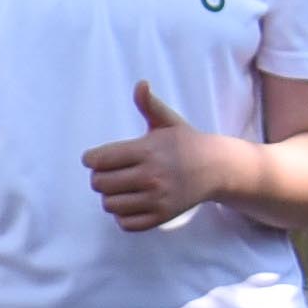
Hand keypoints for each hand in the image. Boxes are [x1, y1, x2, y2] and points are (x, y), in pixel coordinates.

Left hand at [83, 79, 245, 232]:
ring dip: (110, 196)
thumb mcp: (168, 121)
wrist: (216, 168)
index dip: (91, 159)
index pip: (100, 160)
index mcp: (148, 150)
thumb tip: (140, 84)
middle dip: (99, 177)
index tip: (96, 158)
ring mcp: (157, 199)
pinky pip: (125, 223)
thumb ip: (149, 104)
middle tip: (109, 172)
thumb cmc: (185, 143)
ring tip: (121, 187)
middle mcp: (151, 176)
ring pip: (110, 205)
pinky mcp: (162, 217)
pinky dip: (122, 215)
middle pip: (100, 183)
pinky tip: (130, 202)